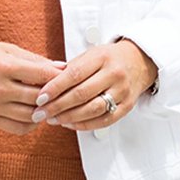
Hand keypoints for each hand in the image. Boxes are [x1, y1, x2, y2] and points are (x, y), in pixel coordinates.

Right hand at [0, 38, 66, 131]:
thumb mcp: (7, 49)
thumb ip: (35, 60)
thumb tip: (61, 68)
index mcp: (4, 66)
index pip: (42, 75)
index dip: (60, 77)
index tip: (69, 77)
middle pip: (39, 98)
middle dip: (55, 95)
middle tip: (63, 92)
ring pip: (31, 115)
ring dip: (44, 111)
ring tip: (49, 103)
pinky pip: (18, 128)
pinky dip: (31, 124)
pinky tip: (35, 114)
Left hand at [36, 37, 156, 131]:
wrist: (140, 61)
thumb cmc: (109, 58)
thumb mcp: (90, 54)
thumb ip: (70, 69)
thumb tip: (45, 86)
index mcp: (102, 57)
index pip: (74, 74)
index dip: (55, 87)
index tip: (39, 97)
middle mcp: (114, 74)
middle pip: (81, 94)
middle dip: (57, 106)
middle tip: (40, 113)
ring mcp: (122, 91)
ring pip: (92, 110)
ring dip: (68, 117)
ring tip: (52, 119)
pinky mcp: (127, 106)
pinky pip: (104, 120)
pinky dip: (84, 125)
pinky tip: (69, 124)